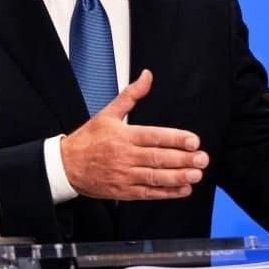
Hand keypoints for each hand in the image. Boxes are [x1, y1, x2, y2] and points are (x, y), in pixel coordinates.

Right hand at [60, 69, 208, 199]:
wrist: (65, 166)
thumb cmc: (88, 139)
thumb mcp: (108, 113)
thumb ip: (131, 95)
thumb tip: (148, 76)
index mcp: (123, 135)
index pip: (154, 136)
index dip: (175, 139)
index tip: (194, 141)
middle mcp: (125, 156)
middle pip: (158, 158)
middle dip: (183, 159)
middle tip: (203, 159)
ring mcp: (124, 175)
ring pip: (155, 177)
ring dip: (178, 177)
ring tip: (196, 175)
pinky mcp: (123, 191)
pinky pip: (148, 193)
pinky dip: (166, 193)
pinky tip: (183, 189)